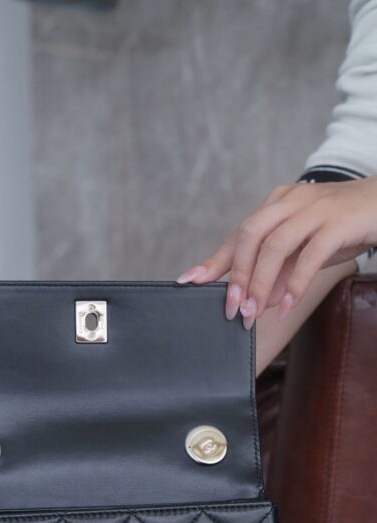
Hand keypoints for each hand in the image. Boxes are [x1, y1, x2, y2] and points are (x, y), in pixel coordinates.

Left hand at [177, 177, 376, 327]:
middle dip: (236, 275)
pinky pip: (309, 254)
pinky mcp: (337, 222)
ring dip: (260, 283)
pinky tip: (287, 306)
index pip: (239, 234)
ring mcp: (314, 209)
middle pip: (250, 235)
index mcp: (276, 205)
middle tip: (232, 309)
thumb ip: (279, 272)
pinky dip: (294, 284)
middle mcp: (290, 201)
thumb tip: (258, 302)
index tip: (190, 281)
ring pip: (275, 245)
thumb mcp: (303, 249)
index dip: (214, 260)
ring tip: (255, 312)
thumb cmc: (340, 227)